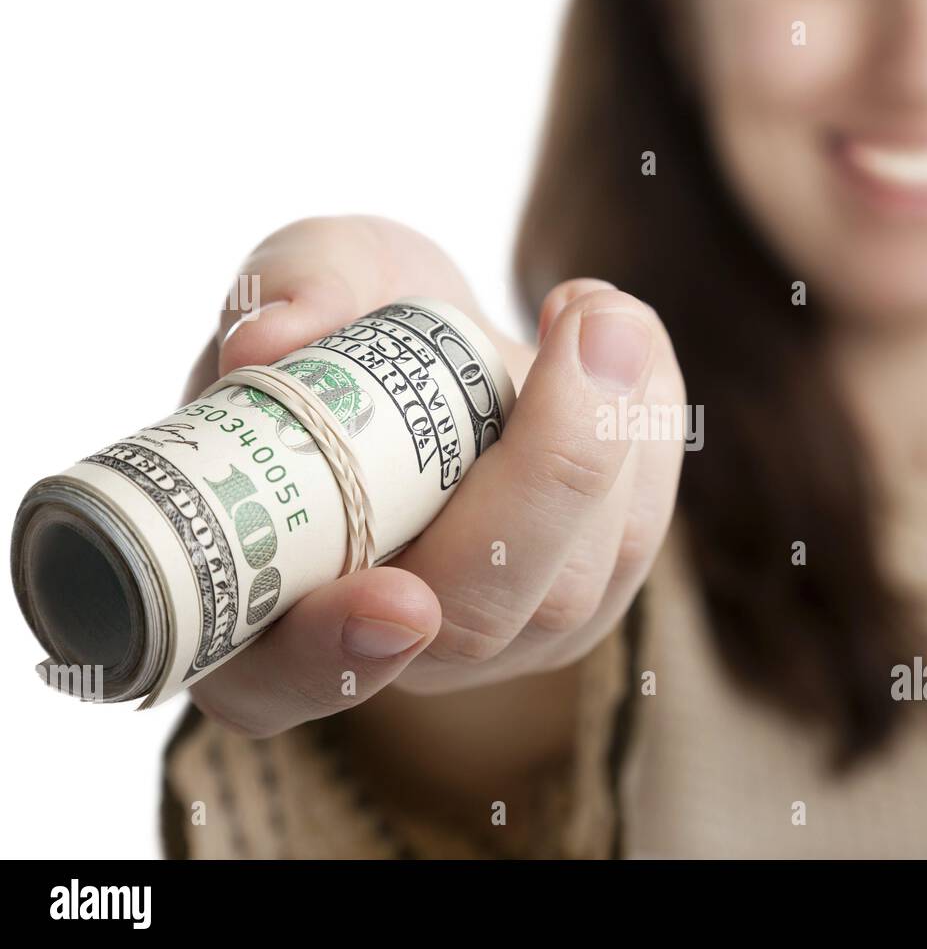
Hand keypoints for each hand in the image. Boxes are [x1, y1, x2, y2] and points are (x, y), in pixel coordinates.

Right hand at [187, 215, 685, 737]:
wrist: (436, 339)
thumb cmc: (356, 315)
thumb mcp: (317, 270)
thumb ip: (286, 286)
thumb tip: (268, 340)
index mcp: (256, 597)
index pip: (275, 680)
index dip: (332, 653)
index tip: (396, 600)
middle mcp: (373, 646)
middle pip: (469, 625)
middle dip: (545, 481)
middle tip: (580, 333)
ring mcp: (488, 643)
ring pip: (569, 589)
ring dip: (606, 437)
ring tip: (590, 309)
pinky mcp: (577, 607)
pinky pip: (635, 540)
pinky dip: (647, 429)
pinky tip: (619, 340)